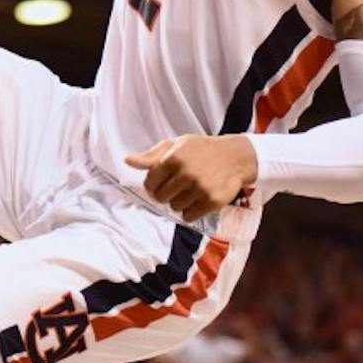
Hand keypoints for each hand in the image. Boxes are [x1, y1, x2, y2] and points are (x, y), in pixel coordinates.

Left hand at [125, 134, 258, 222]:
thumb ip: (151, 156)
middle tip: (177, 186)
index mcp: (174, 157)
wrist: (235, 157)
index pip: (150, 182)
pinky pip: (188, 216)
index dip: (153, 184)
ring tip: (190, 190)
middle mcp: (186, 173)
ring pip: (174, 207)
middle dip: (165, 194)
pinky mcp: (211, 201)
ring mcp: (200, 188)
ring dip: (179, 202)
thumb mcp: (176, 145)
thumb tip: (127, 160)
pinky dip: (190, 211)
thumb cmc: (201, 150)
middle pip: (160, 197)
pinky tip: (197, 199)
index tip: (161, 182)